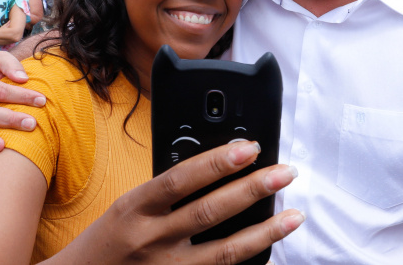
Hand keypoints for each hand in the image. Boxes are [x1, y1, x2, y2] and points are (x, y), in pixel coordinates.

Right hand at [51, 141, 304, 264]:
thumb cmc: (108, 241)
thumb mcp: (128, 207)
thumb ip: (166, 192)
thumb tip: (219, 166)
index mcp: (134, 208)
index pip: (181, 180)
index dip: (217, 162)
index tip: (250, 147)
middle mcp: (150, 240)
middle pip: (209, 213)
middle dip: (252, 190)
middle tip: (286, 173)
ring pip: (224, 253)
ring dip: (264, 233)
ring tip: (294, 216)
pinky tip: (273, 256)